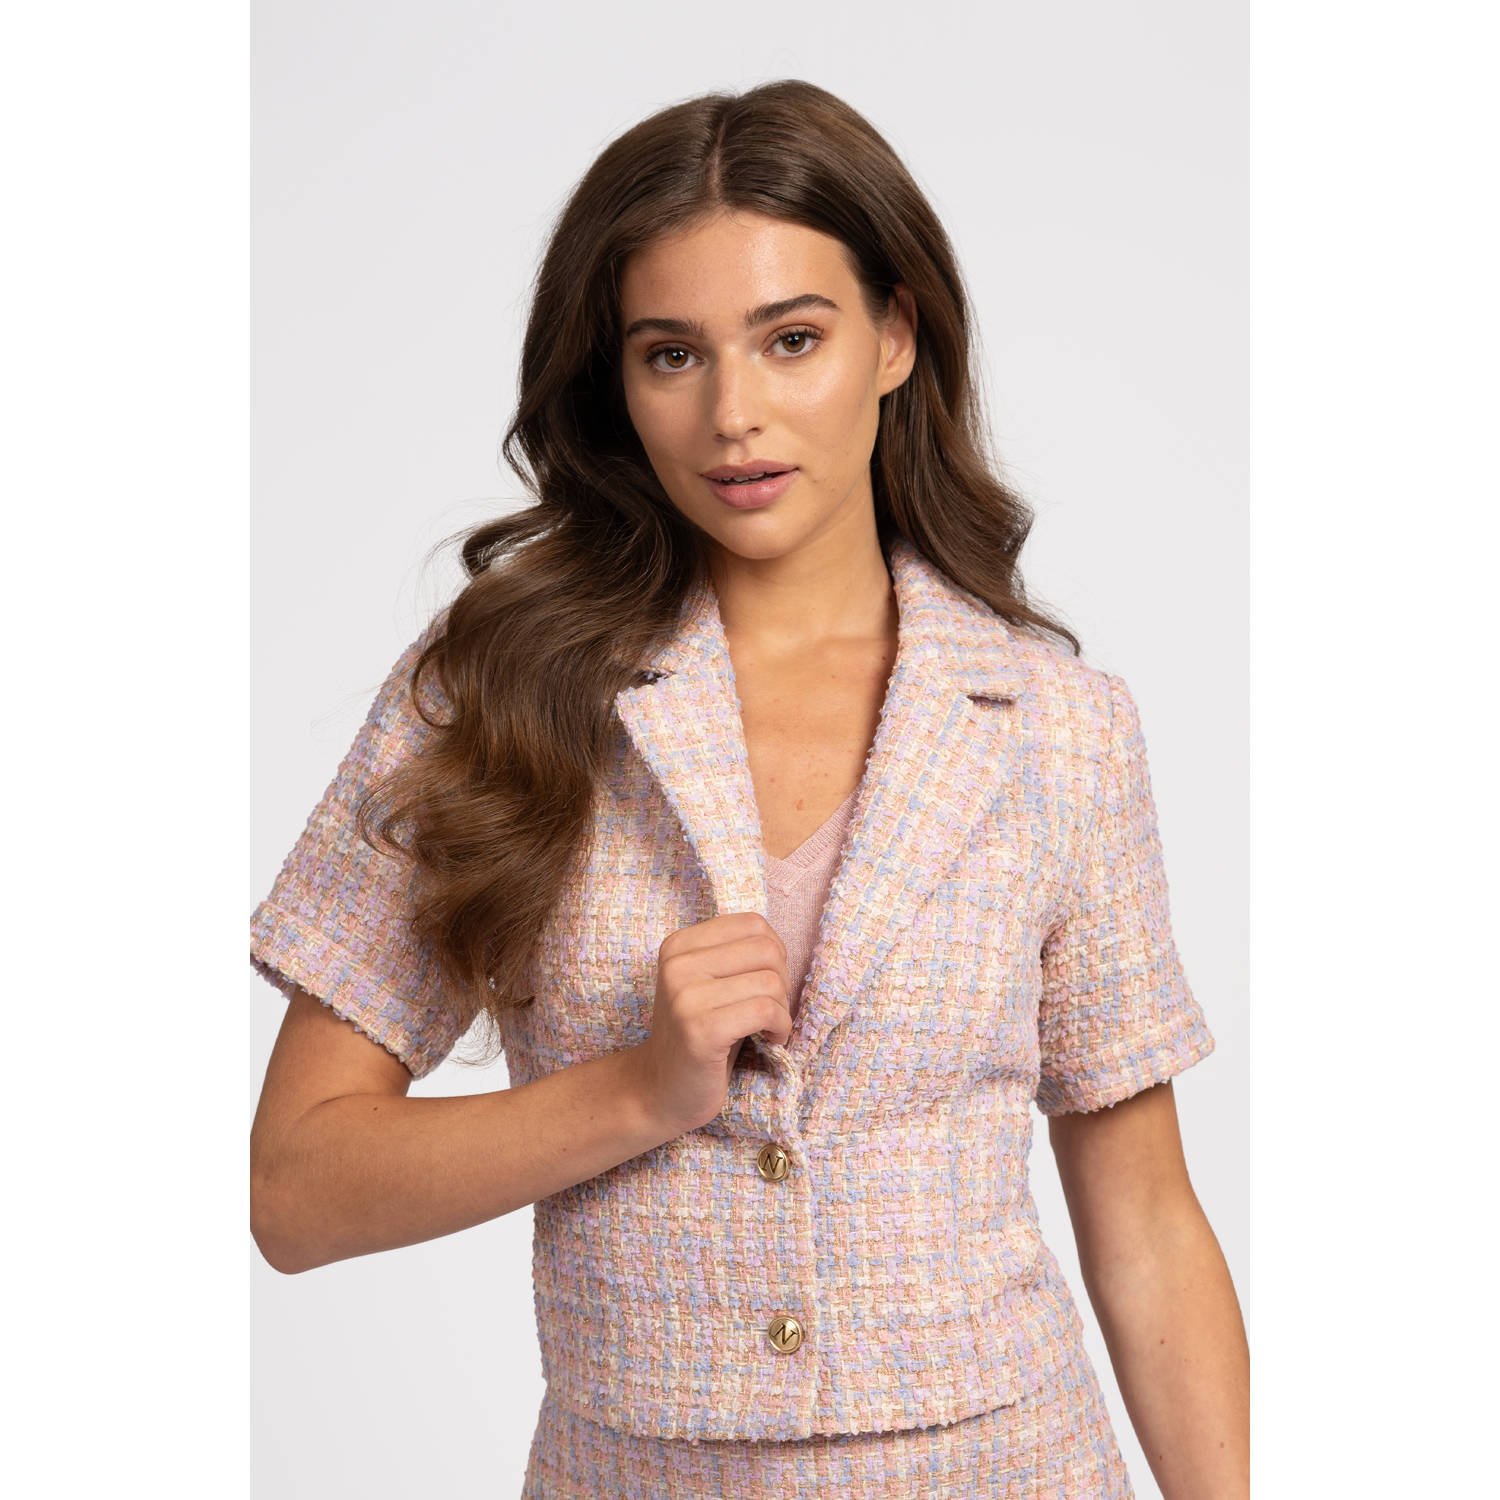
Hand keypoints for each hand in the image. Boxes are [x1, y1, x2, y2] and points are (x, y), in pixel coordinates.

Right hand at [627, 912, 791, 1133]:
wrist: (658, 1090)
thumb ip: (735, 955)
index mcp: (679, 945)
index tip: (764, 984)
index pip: (753, 924)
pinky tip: (770, 1041)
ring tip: (767, 1028)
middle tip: (769, 1010)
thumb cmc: (698, 1034)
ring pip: (770, 982)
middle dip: (782, 982)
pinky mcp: (700, 1030)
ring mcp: (686, 997)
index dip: (774, 954)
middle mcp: (678, 964)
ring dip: (782, 1010)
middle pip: (767, 951)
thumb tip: (780, 944)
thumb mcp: (708, 983)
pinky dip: (780, 1028)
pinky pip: (764, 1011)